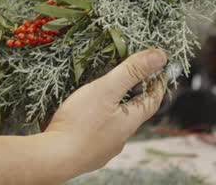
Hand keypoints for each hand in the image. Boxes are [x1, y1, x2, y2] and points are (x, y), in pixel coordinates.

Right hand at [40, 49, 166, 178]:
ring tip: (104, 95)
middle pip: (133, 113)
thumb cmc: (80, 124)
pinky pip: (97, 134)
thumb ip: (131, 72)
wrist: (54, 158)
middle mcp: (120, 138)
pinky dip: (97, 122)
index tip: (159, 71)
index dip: (157, 85)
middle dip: (134, 96)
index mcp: (129, 122)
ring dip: (113, 110)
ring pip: (114, 125)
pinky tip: (85, 117)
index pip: (151, 101)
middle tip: (131, 78)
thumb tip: (160, 56)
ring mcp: (103, 148)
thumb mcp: (106, 89)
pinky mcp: (86, 153)